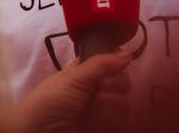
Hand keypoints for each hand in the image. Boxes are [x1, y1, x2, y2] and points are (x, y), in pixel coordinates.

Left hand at [12, 49, 131, 132]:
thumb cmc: (51, 100)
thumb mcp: (73, 76)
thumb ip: (101, 63)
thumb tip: (127, 53)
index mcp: (83, 73)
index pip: (108, 62)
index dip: (116, 60)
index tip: (120, 60)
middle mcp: (93, 90)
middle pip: (120, 80)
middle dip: (115, 82)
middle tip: (100, 87)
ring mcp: (99, 110)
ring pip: (123, 100)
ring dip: (113, 100)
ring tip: (96, 105)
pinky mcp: (103, 128)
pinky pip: (121, 118)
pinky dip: (112, 116)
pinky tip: (99, 117)